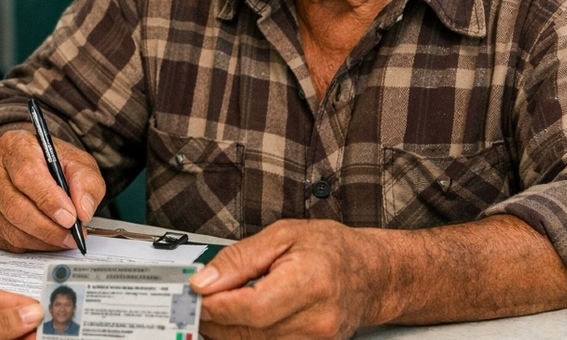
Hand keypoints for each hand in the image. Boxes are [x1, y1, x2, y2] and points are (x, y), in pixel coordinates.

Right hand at [0, 128, 105, 251]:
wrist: (25, 163)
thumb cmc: (50, 162)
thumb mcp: (77, 162)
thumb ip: (86, 182)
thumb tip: (83, 210)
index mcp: (14, 146)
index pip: (27, 175)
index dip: (49, 200)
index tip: (71, 218)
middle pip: (16, 208)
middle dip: (49, 229)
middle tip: (72, 236)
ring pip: (10, 229)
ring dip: (41, 241)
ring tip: (62, 239)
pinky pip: (3, 240)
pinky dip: (28, 245)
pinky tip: (43, 239)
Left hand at [189, 219, 388, 338]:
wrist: (371, 273)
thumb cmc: (331, 249)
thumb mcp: (282, 235)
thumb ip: (239, 259)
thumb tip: (205, 281)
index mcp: (311, 282)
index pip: (253, 307)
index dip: (217, 306)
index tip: (195, 296)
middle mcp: (317, 319)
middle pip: (250, 332)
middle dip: (215, 320)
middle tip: (197, 302)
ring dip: (228, 331)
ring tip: (216, 308)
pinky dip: (248, 336)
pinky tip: (238, 321)